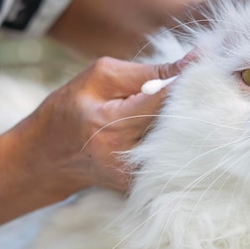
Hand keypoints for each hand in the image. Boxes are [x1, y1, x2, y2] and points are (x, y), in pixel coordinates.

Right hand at [18, 52, 195, 193]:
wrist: (46, 158)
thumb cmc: (69, 109)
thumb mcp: (99, 78)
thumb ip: (147, 72)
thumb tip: (192, 61)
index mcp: (110, 124)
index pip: (164, 100)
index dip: (186, 82)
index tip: (203, 67)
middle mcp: (125, 155)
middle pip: (177, 124)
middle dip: (188, 103)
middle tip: (196, 88)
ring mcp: (133, 177)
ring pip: (177, 143)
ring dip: (182, 124)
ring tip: (180, 110)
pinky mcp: (139, 187)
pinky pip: (169, 158)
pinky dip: (172, 141)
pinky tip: (165, 133)